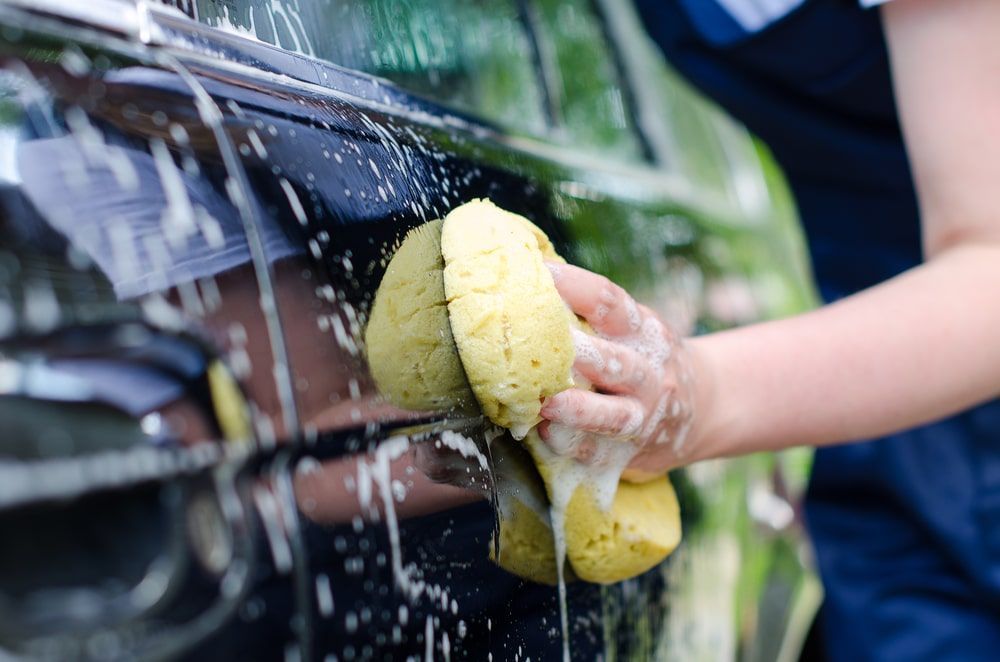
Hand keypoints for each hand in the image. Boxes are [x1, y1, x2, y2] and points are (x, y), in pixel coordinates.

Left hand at [539, 263, 697, 479]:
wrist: (705, 407)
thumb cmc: (646, 358)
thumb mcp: (634, 327)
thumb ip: (593, 310)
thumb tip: (533, 269)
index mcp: (641, 330)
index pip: (609, 303)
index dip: (575, 286)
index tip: (541, 275)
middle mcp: (647, 371)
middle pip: (614, 361)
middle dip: (580, 354)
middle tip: (540, 346)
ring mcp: (643, 414)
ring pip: (613, 413)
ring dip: (579, 408)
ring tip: (547, 403)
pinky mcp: (632, 450)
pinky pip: (602, 451)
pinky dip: (575, 445)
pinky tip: (548, 436)